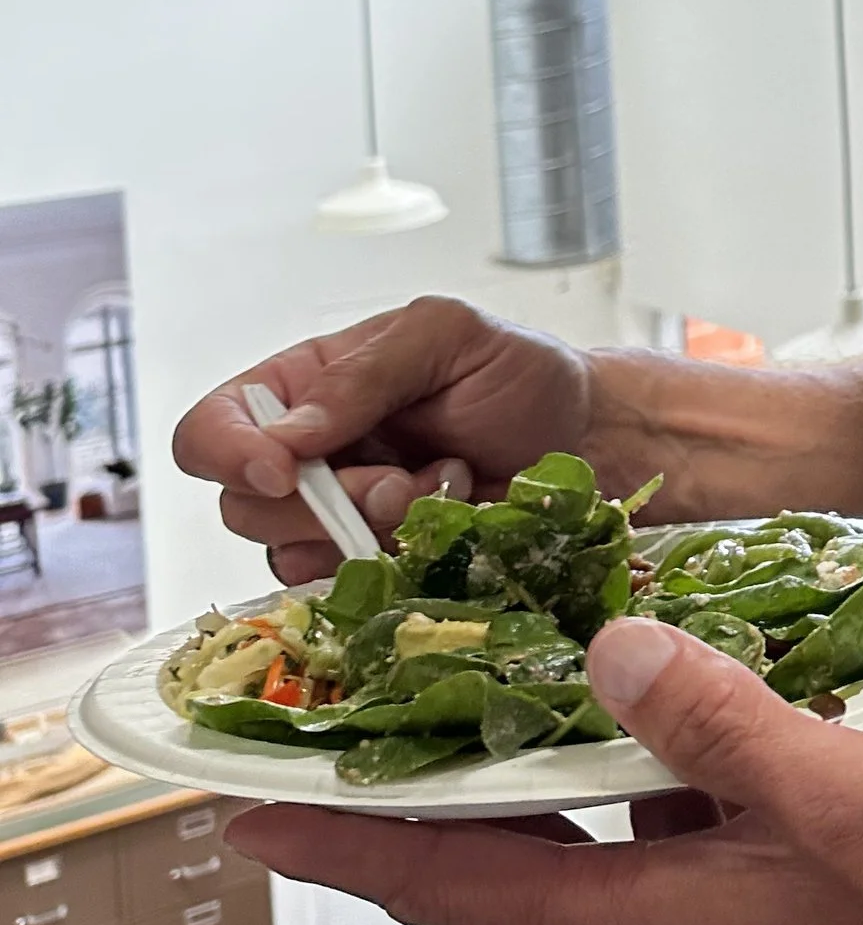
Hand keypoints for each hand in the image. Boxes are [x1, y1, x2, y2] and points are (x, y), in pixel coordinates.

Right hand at [170, 299, 606, 586]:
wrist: (589, 438)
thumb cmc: (518, 374)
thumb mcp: (446, 335)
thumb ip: (364, 374)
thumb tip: (288, 433)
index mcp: (305, 388)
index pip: (211, 429)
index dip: (229, 456)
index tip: (285, 471)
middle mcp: (308, 457)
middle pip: (243, 507)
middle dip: (319, 504)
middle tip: (395, 483)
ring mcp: (341, 518)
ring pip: (293, 555)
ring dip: (367, 532)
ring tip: (437, 489)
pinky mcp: (380, 566)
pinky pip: (350, 589)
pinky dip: (398, 561)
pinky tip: (448, 520)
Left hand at [229, 622, 862, 924]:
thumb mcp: (835, 793)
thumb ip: (715, 715)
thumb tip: (608, 644)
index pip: (445, 877)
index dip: (334, 838)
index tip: (236, 812)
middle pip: (503, 843)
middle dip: (433, 765)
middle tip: (367, 677)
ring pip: (592, 821)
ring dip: (558, 740)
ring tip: (525, 636)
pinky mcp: (753, 913)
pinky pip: (663, 825)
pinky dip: (648, 756)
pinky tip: (678, 677)